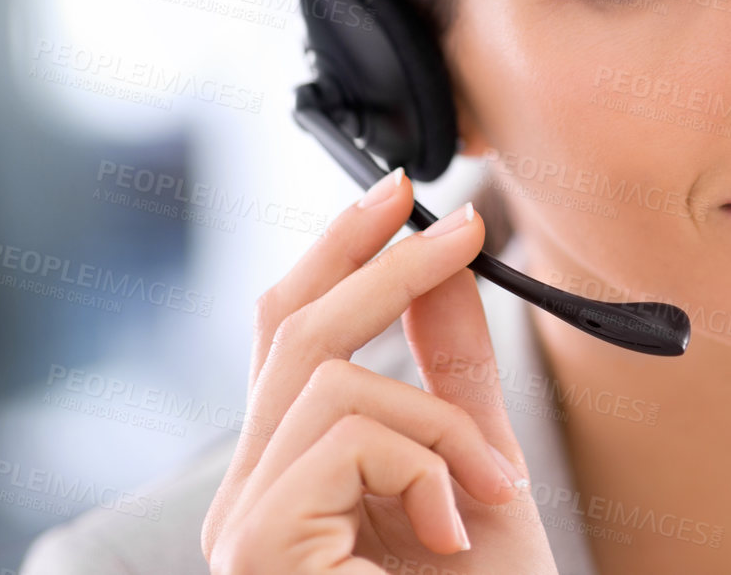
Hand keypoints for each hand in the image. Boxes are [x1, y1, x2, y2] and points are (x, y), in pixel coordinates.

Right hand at [201, 168, 557, 573]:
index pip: (287, 336)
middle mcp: (250, 500)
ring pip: (329, 380)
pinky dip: (423, 463)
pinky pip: (343, 438)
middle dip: (380, 263)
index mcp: (294, 478)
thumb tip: (446, 268)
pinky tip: (449, 530)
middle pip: (290, 332)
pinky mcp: (258, 552)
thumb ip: (452, 376)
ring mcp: (244, 531)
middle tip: (462, 228)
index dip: (335, 252)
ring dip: (437, 421)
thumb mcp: (478, 473)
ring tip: (485, 492)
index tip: (399, 191)